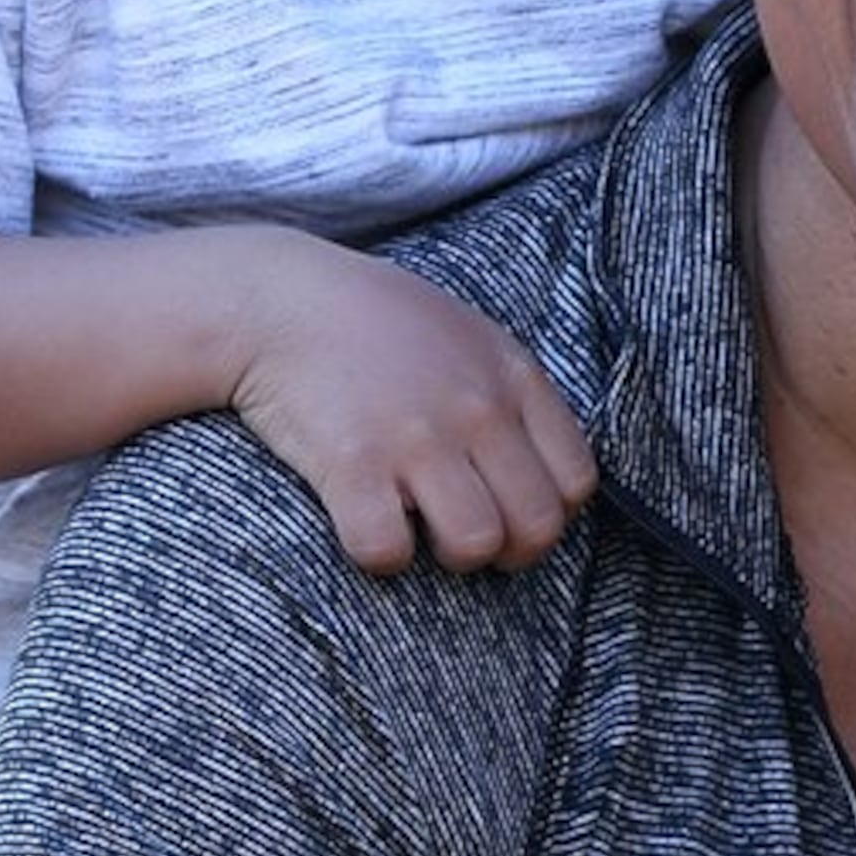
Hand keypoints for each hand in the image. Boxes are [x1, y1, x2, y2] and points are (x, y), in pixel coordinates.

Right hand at [227, 241, 595, 576]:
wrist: (279, 299)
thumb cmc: (376, 324)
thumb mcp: (469, 337)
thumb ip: (512, 395)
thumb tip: (541, 470)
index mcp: (512, 377)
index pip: (576, 481)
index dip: (548, 513)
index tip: (508, 510)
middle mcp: (476, 408)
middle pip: (536, 526)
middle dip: (506, 550)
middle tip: (463, 534)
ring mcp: (417, 437)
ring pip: (474, 544)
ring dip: (446, 556)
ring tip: (417, 526)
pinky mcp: (353, 463)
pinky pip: (389, 551)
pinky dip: (380, 554)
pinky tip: (365, 521)